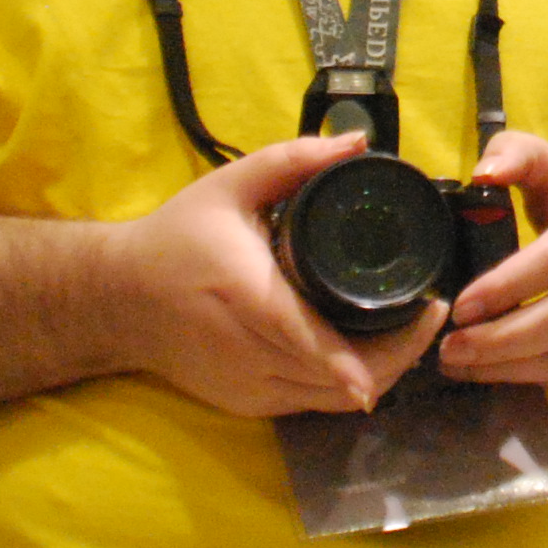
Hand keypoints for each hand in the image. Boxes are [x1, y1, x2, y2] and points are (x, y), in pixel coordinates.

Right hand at [108, 134, 444, 416]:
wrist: (119, 298)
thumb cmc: (177, 238)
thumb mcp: (229, 186)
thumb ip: (293, 159)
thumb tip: (356, 142)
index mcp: (249, 298)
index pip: (324, 344)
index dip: (387, 346)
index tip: (428, 312)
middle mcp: (250, 353)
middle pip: (346, 378)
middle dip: (402, 353)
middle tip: (428, 313)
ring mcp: (249, 387)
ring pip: (336, 400)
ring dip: (381, 372)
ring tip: (408, 330)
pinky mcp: (248, 405)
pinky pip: (313, 404)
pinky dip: (346, 385)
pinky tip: (367, 354)